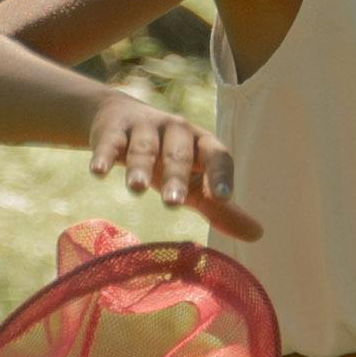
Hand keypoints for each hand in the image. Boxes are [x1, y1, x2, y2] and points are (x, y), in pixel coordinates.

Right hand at [84, 87, 257, 235]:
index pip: (218, 156)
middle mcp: (177, 131)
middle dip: (177, 177)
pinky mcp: (114, 129)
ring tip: (137, 189)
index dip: (221, 176)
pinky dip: (104, 156)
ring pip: (145, 149)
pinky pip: (110, 142)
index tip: (225, 199)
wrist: (120, 120)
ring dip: (140, 167)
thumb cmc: (167, 160)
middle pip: (179, 155)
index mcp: (202, 144)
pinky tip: (97, 171)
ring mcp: (145, 128)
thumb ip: (220, 208)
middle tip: (174, 203)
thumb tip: (258, 236)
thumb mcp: (194, 183)